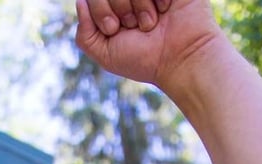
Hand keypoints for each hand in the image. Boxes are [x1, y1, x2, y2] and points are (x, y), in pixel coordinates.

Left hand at [75, 0, 218, 88]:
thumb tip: (80, 2)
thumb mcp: (106, 54)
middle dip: (120, 7)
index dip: (99, 8)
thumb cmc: (145, 59)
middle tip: (134, 26)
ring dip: (140, 5)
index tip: (114, 28)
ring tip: (152, 22)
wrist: (181, 58)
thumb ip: (84, 34)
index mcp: (112, 6)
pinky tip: (166, 9)